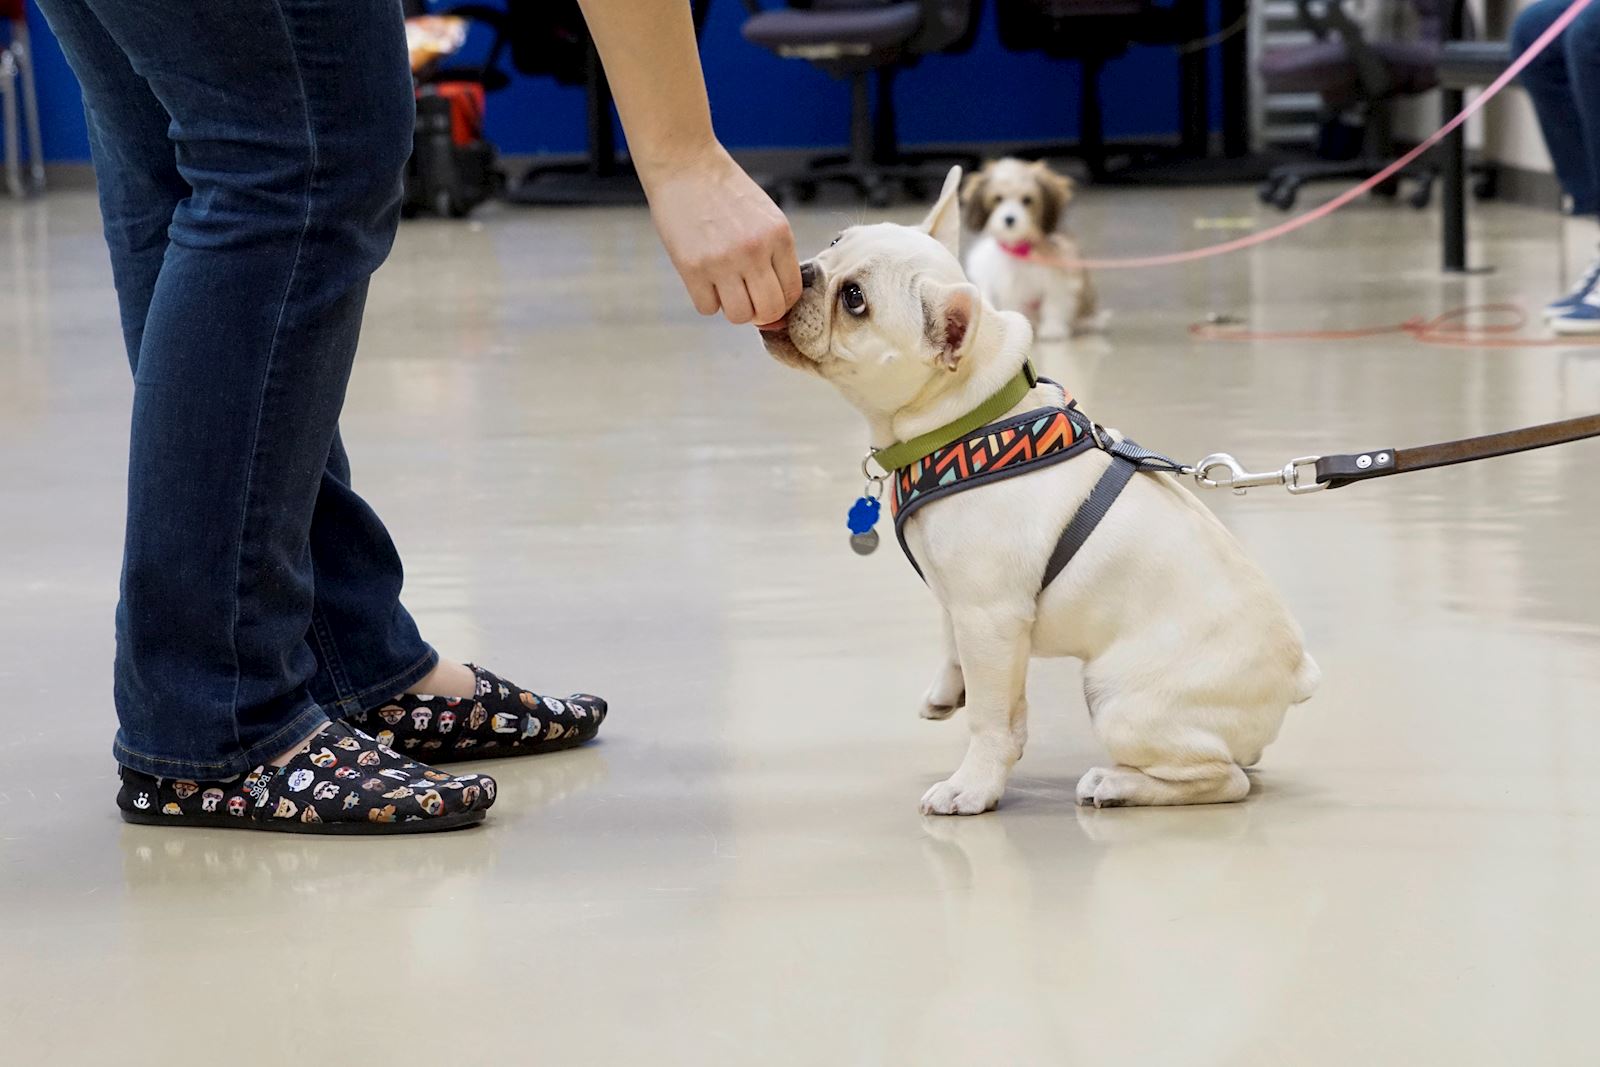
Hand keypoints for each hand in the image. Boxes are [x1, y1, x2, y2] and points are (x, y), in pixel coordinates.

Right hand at [641, 142, 802, 326]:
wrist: (685, 165)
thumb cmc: (724, 192)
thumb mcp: (765, 216)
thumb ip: (774, 256)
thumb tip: (776, 310)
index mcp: (779, 236)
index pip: (792, 292)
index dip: (780, 303)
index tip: (767, 297)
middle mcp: (755, 250)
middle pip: (769, 311)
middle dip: (759, 313)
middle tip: (746, 298)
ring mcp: (723, 261)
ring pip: (739, 316)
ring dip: (732, 308)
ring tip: (723, 286)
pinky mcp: (692, 267)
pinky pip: (707, 308)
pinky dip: (706, 300)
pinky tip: (704, 278)